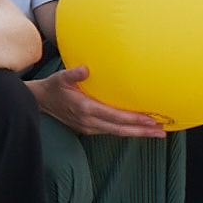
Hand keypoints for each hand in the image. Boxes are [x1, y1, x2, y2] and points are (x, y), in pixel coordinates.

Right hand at [31, 61, 167, 139]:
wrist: (40, 102)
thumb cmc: (52, 87)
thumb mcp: (60, 78)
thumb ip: (73, 74)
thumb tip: (86, 69)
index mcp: (85, 109)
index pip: (115, 117)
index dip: (133, 119)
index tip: (150, 119)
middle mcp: (89, 122)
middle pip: (121, 130)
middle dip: (142, 132)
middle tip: (162, 132)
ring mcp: (89, 127)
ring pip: (117, 133)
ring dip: (137, 133)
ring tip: (155, 132)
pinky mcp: (89, 129)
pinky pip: (111, 131)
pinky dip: (126, 130)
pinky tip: (137, 128)